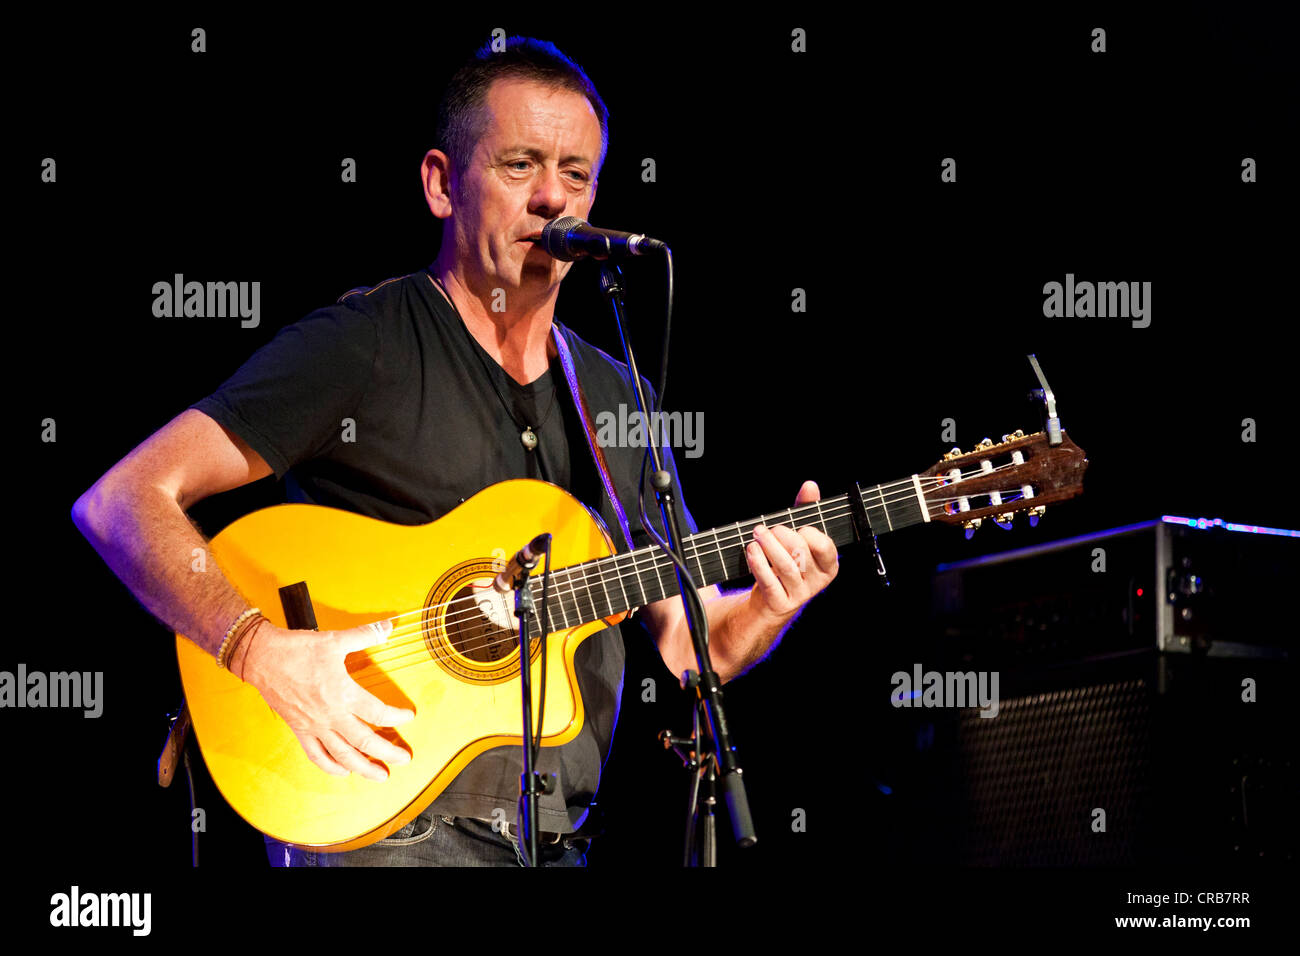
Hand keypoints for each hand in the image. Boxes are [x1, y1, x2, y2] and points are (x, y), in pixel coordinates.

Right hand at [237, 618, 414, 780]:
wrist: (261, 658)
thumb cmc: (295, 650)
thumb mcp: (335, 640)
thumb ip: (365, 635)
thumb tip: (388, 627)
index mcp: (342, 693)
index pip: (377, 713)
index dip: (396, 717)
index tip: (407, 717)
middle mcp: (330, 714)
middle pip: (365, 741)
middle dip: (387, 752)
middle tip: (403, 759)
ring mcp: (314, 725)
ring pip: (342, 755)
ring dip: (363, 768)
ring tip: (379, 776)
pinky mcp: (299, 729)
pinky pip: (316, 754)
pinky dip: (331, 766)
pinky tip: (343, 772)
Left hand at [744, 480, 838, 622]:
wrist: (770, 601)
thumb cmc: (786, 563)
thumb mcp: (797, 537)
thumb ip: (805, 511)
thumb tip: (810, 486)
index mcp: (828, 564)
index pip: (824, 546)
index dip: (808, 533)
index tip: (796, 528)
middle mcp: (818, 582)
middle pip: (801, 552)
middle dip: (781, 535)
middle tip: (765, 529)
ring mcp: (800, 595)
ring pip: (785, 566)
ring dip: (767, 545)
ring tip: (757, 534)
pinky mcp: (780, 604)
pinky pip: (769, 581)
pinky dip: (758, 562)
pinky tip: (751, 550)